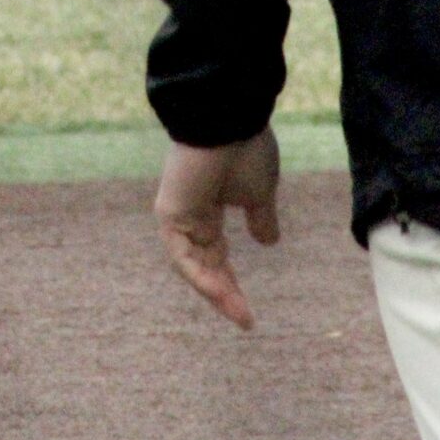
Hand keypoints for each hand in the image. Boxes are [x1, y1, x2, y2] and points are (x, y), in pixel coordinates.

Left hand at [154, 128, 281, 329]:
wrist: (229, 120)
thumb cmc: (245, 149)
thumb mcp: (260, 192)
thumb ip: (261, 218)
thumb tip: (268, 242)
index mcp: (209, 209)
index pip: (216, 256)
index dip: (231, 283)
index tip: (249, 311)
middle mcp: (191, 215)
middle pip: (205, 265)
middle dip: (225, 293)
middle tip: (245, 319)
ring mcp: (178, 215)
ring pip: (194, 266)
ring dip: (217, 291)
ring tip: (240, 314)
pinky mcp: (170, 213)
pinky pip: (184, 255)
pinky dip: (201, 276)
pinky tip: (221, 293)